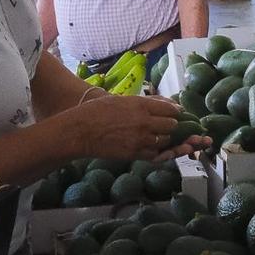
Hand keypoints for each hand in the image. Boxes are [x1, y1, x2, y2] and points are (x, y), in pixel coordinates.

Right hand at [71, 93, 186, 160]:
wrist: (80, 131)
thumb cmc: (97, 112)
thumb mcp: (122, 99)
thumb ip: (147, 102)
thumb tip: (169, 103)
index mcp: (141, 105)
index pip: (171, 109)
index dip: (174, 112)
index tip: (173, 114)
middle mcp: (145, 122)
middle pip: (172, 125)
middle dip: (170, 125)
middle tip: (163, 125)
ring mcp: (141, 140)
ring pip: (166, 141)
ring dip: (164, 139)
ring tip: (153, 135)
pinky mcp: (135, 154)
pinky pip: (155, 154)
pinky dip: (155, 151)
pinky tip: (148, 146)